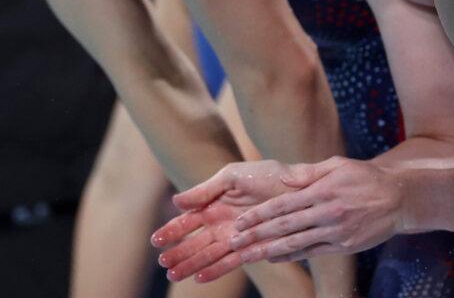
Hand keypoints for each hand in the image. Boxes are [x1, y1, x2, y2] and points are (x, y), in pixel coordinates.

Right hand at [151, 160, 307, 282]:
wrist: (297, 185)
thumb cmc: (266, 175)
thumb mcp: (232, 176)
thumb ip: (205, 190)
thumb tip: (176, 201)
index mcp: (214, 204)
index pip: (187, 221)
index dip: (171, 230)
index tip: (155, 240)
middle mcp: (222, 223)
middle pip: (195, 242)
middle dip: (178, 253)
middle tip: (162, 263)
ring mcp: (235, 237)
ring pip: (209, 254)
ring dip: (191, 264)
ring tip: (173, 275)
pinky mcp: (251, 246)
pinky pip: (230, 261)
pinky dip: (215, 270)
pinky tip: (199, 278)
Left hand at [230, 157, 402, 263]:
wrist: (398, 197)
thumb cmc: (364, 178)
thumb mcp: (337, 165)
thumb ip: (308, 173)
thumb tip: (282, 178)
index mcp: (322, 190)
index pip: (283, 204)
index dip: (260, 214)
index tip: (241, 222)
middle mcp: (327, 212)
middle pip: (285, 226)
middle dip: (257, 235)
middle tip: (235, 242)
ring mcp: (336, 231)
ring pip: (296, 243)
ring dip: (269, 250)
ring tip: (248, 256)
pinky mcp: (344, 245)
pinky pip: (312, 252)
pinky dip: (292, 256)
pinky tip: (275, 257)